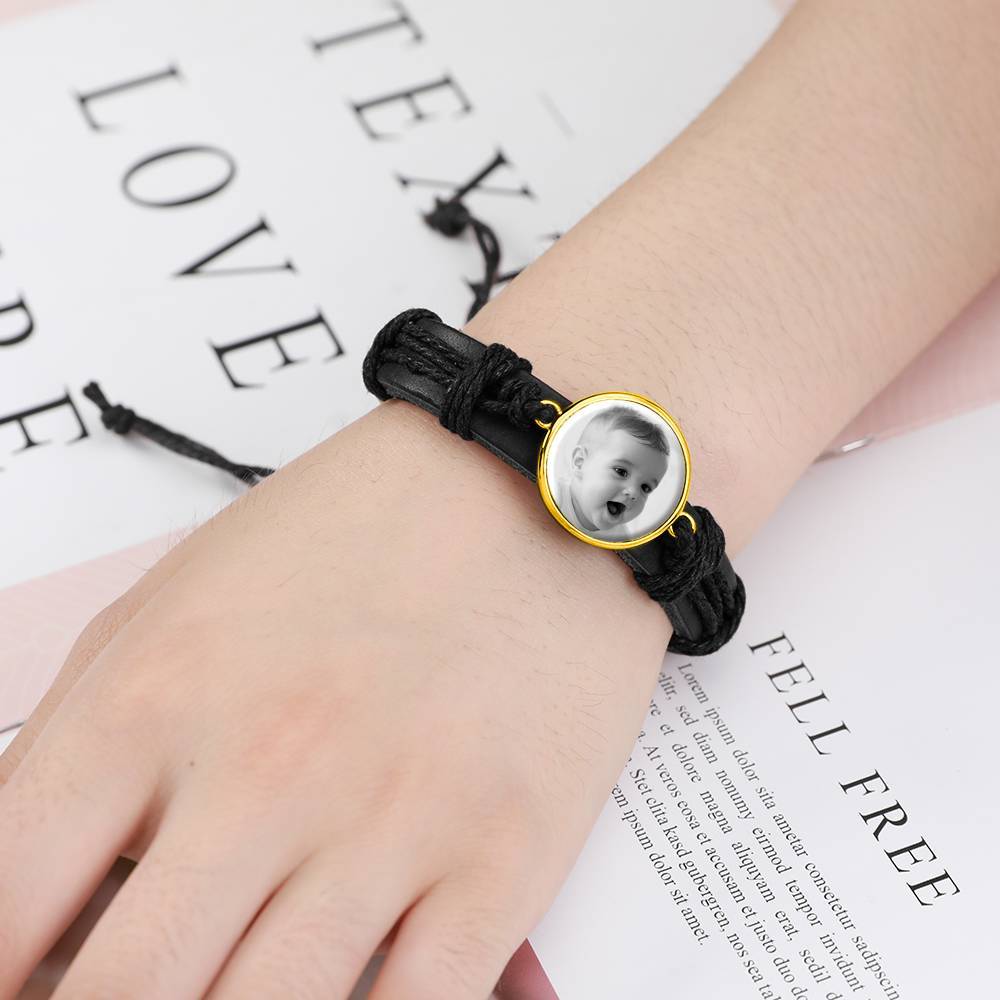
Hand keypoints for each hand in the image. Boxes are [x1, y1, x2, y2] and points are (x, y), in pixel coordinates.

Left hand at [1, 398, 669, 998]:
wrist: (526, 485)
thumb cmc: (350, 535)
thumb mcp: (171, 604)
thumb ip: (72, 744)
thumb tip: (24, 895)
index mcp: (157, 700)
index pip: (4, 906)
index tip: (24, 986)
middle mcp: (270, 770)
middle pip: (123, 996)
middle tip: (129, 991)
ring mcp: (395, 821)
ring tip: (230, 980)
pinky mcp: (504, 856)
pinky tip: (340, 998)